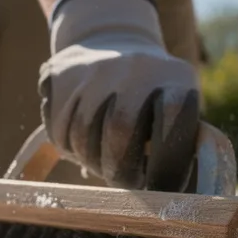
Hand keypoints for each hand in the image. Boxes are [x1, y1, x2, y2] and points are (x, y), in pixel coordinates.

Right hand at [39, 0, 200, 190]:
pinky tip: (84, 141)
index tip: (160, 185)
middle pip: (118, 128)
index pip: (172, 115)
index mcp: (175, 77)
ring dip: (91, 160)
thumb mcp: (180, 109)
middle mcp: (133, 66)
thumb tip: (172, 195)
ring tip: (104, 160)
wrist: (113, 42)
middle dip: (119, 168)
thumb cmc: (156, 98)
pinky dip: (69, 148)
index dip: (166, 161)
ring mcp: (93, 67)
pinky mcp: (60, 73)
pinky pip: (57, 130)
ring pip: (80, 135)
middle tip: (125, 180)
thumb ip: (180, 146)